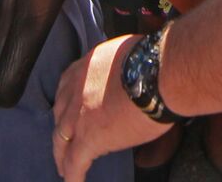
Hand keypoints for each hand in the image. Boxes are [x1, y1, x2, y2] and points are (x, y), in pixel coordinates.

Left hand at [53, 35, 169, 180]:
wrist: (161, 74)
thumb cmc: (157, 61)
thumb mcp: (128, 52)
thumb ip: (119, 65)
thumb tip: (133, 72)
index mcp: (88, 66)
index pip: (67, 84)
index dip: (67, 101)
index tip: (67, 110)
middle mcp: (77, 89)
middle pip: (60, 115)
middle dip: (61, 130)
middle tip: (63, 143)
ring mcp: (79, 115)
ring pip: (62, 140)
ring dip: (62, 156)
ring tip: (65, 167)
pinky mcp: (89, 138)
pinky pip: (75, 162)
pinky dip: (73, 175)